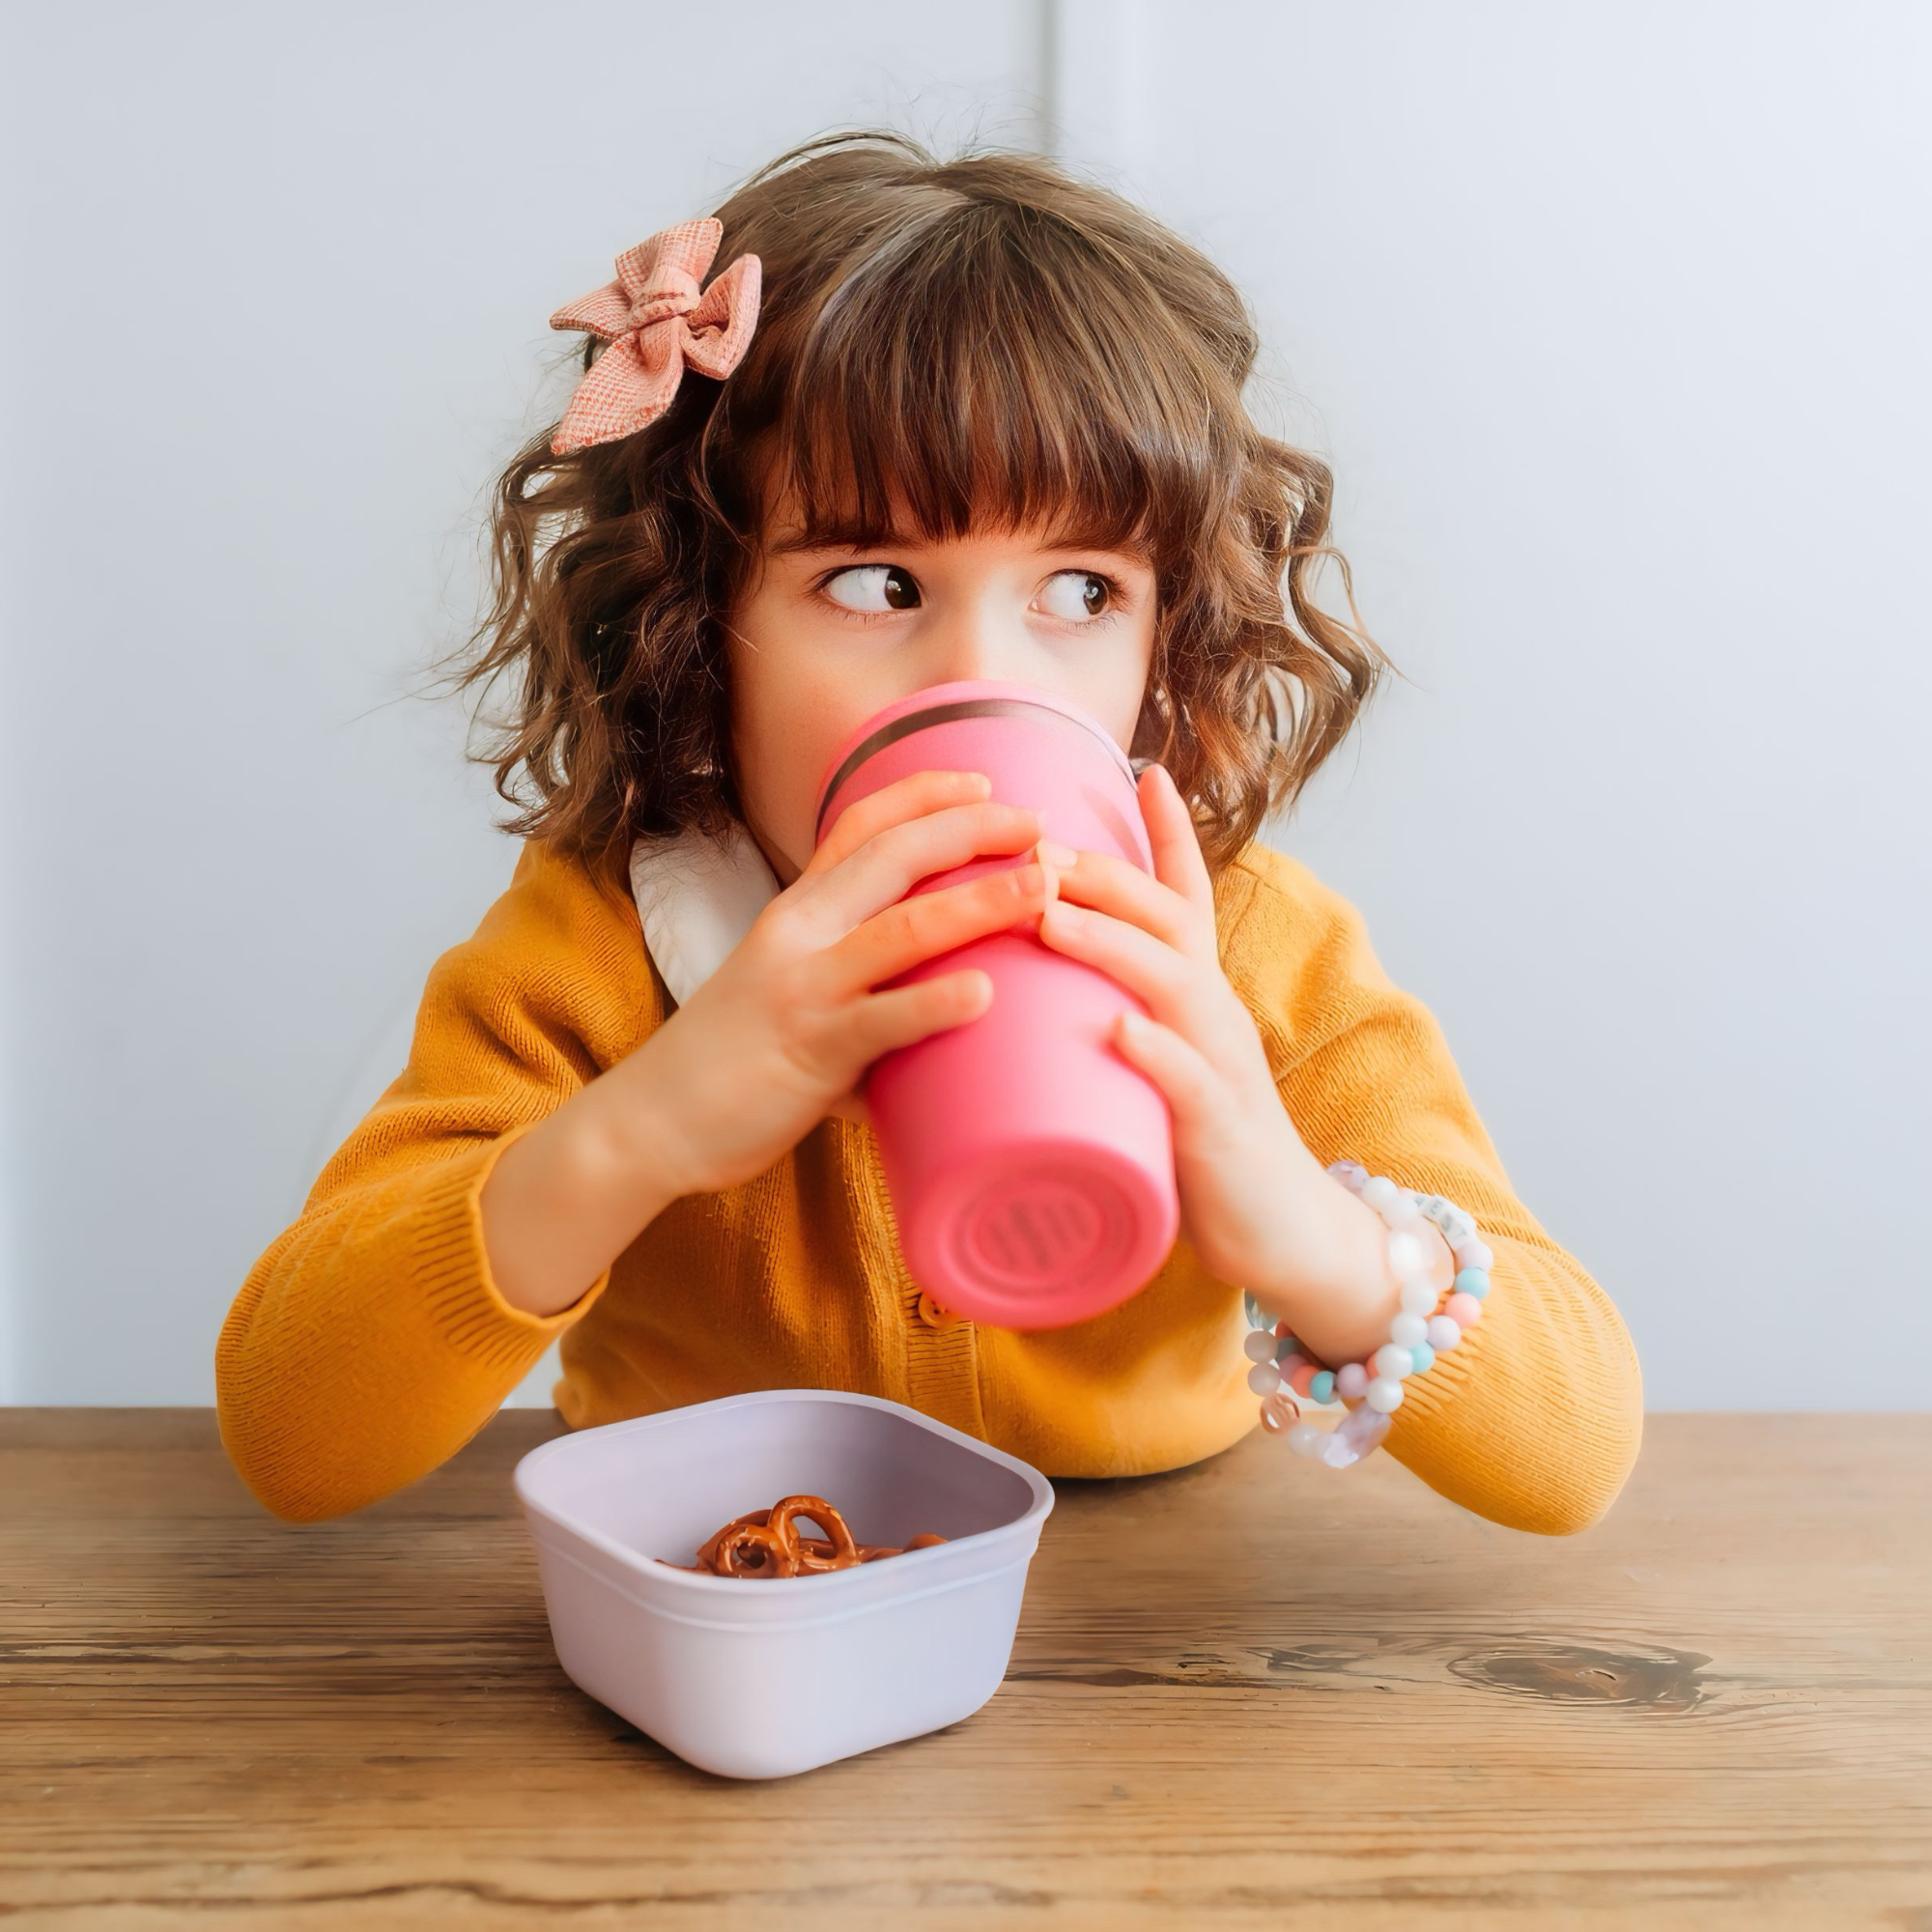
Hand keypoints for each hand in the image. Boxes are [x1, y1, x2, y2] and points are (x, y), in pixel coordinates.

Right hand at [632, 768, 1055, 1197]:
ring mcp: (804, 989)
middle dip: (971, 829)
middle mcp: (799, 934)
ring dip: (979, 901)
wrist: (648, 1124)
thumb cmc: (726, 1067)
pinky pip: (881, 1021)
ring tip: (1041, 886)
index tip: (983, 782)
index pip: (860, 827)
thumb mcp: (785, 996)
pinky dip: (935, 1003)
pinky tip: (985, 995)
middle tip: (1038, 823)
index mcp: (795, 914)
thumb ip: (857, 993)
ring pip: (903, 928)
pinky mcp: (810, 1050)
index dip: (924, 795)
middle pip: (893, 856)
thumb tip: (931, 1016)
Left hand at [1032, 763, 1341, 1297]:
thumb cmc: (1203, 1148)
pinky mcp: (1219, 1131)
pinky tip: (1117, 1031)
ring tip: (1050, 912)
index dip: (1170, 833)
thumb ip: (1117, 1022)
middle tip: (1034, 840)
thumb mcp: (1162, 1066)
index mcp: (1198, 996)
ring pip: (1171, 984)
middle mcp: (1214, 1014)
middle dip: (1103, 873)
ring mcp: (1222, 1067)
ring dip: (1110, 942)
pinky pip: (1189, 1083)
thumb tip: (1042, 992)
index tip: (1143, 767)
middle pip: (1168, 920)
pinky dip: (1154, 1053)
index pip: (1188, 897)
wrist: (1285, 1235)